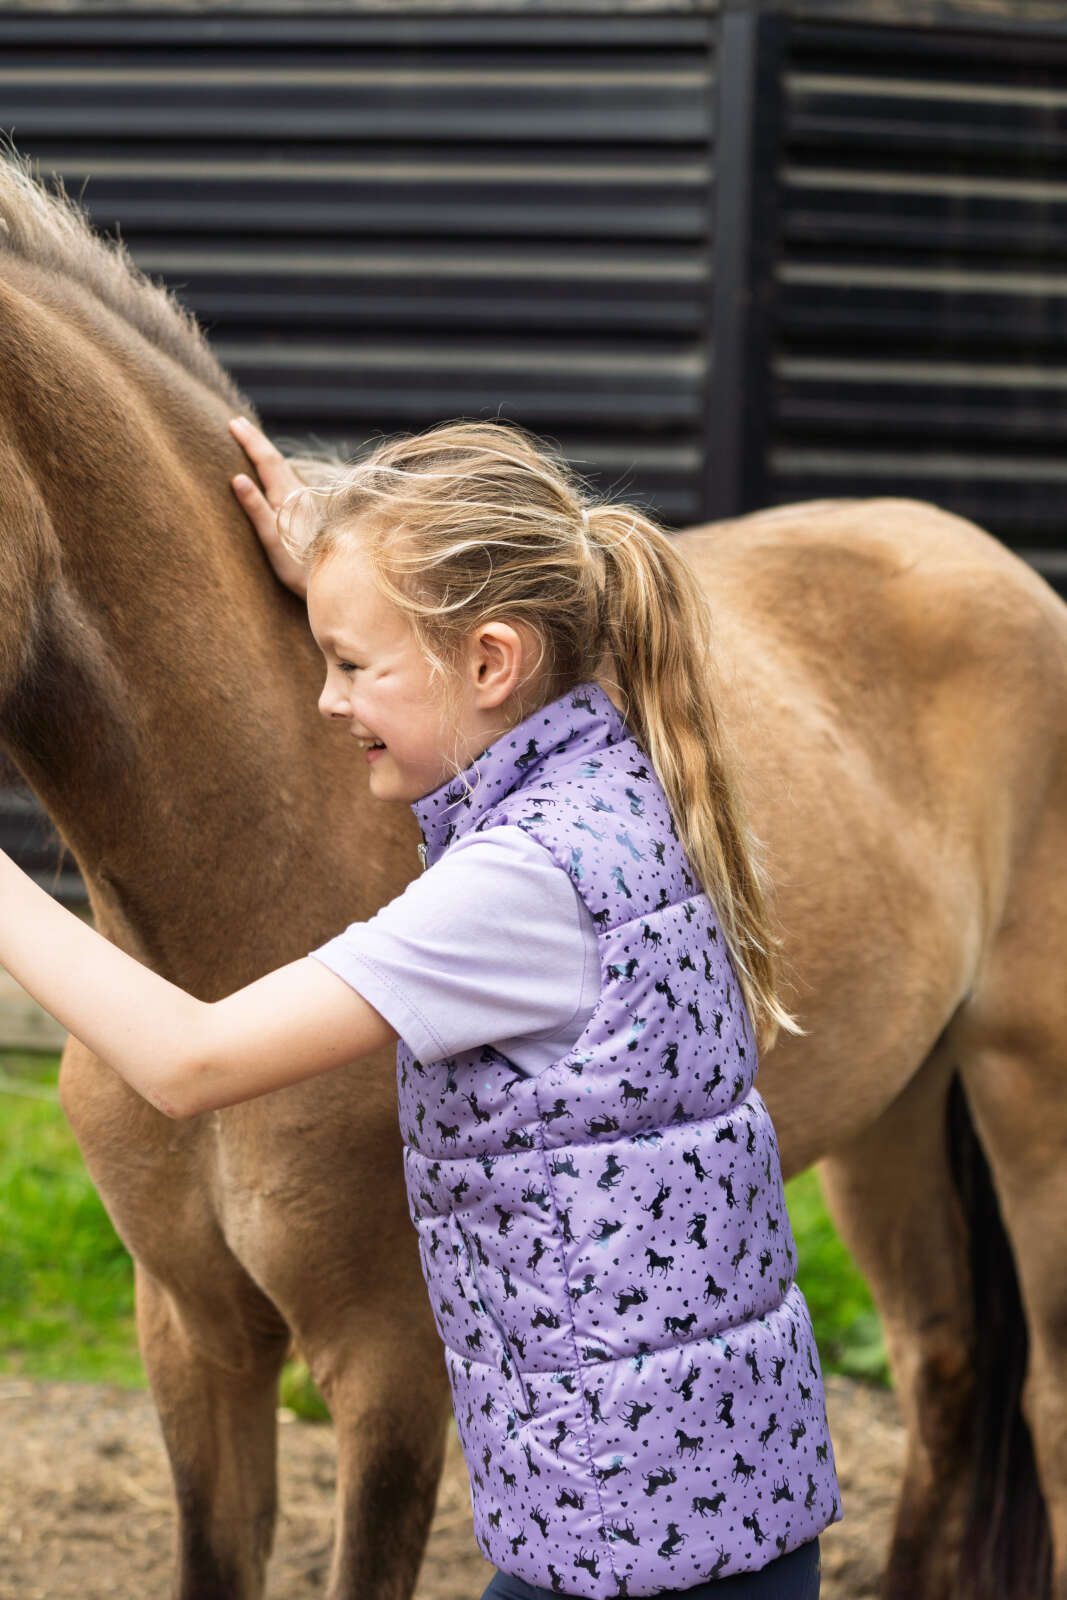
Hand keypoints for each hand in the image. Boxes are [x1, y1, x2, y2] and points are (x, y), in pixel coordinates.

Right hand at [229, 416, 309, 598]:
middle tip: (238, 422)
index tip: (232, 423)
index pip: (266, 460)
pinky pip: (288, 480)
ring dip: (266, 451)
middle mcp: (299, 494)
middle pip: (276, 459)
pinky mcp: (309, 513)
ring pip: (284, 468)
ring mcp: (306, 503)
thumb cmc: (299, 566)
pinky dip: (276, 468)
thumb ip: (256, 509)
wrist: (335, 579)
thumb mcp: (272, 540)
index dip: (249, 440)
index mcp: (287, 496)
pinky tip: (275, 473)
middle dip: (256, 440)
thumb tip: (238, 478)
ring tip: (253, 441)